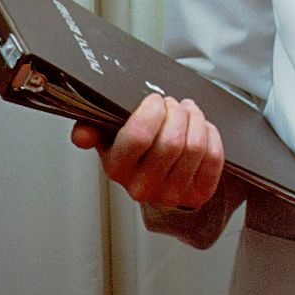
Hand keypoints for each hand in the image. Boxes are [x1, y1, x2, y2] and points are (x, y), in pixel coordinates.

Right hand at [71, 93, 224, 210]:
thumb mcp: (108, 138)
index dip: (152, 111)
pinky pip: (213, 158)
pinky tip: (202, 128)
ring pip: (195, 147)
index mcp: (117, 169)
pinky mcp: (197, 194)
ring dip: (195, 119)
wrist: (158, 181)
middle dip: (177, 112)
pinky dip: (211, 135)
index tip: (155, 100)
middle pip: (172, 142)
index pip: (138, 137)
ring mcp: (172, 194)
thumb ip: (92, 130)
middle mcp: (143, 187)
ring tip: (188, 111)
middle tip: (173, 104)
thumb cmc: (135, 153)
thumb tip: (82, 135)